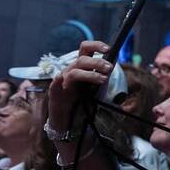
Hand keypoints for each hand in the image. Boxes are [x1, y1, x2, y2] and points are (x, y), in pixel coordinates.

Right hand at [47, 40, 111, 155]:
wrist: (69, 123)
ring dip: (91, 73)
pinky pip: (60, 81)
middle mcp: (71, 70)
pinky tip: (74, 83)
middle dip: (97, 62)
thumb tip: (113, 64)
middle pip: (82, 58)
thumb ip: (103, 77)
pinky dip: (67, 80)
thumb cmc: (83, 104)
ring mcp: (62, 80)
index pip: (86, 49)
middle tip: (110, 68)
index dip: (96, 45)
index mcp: (81, 67)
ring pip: (75, 69)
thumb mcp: (97, 89)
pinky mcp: (55, 90)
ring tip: (104, 79)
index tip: (109, 48)